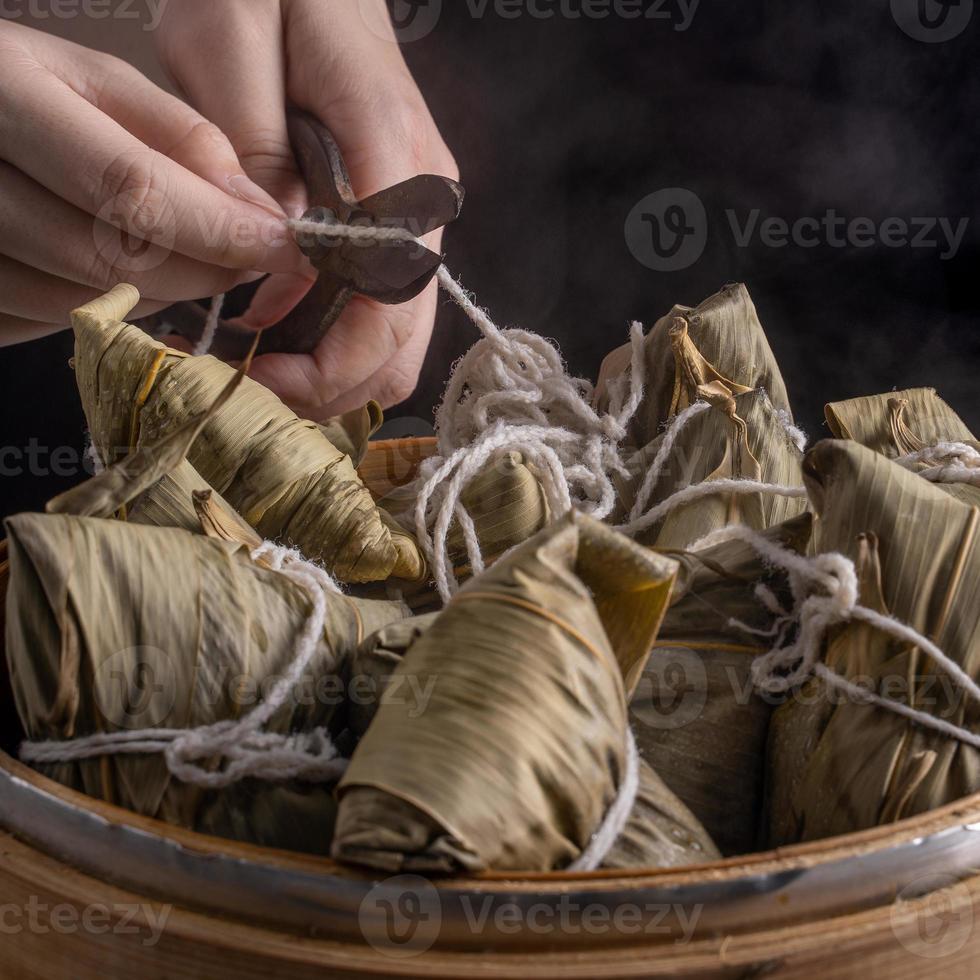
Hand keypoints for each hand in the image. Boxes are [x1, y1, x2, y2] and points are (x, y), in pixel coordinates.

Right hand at [0, 20, 304, 346]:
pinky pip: (55, 327)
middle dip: (202, 271)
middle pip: (113, 260)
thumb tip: (257, 211)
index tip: (285, 247)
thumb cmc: (26, 88)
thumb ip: (179, 138)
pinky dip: (111, 311)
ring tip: (179, 256)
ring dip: (160, 295)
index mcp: (4, 95)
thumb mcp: (95, 81)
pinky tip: (122, 275)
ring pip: (89, 305)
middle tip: (245, 260)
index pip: (134, 189)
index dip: (222, 230)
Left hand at [156, 0, 458, 419]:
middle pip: (406, 332)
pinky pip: (381, 306)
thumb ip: (254, 138)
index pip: (390, 290)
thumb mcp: (230, 29)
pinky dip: (335, 341)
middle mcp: (424, 196)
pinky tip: (273, 328)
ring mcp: (419, 213)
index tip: (261, 371)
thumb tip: (276, 245)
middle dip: (336, 382)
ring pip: (402, 334)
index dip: (337, 355)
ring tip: (261, 368)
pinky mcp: (400, 222)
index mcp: (393, 151)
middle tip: (256, 387)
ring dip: (337, 371)